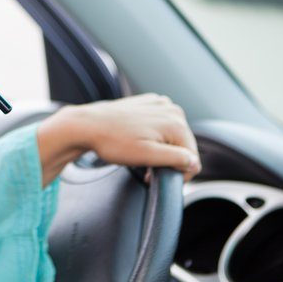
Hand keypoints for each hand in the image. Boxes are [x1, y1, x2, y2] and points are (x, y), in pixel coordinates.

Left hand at [62, 93, 201, 181]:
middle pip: (184, 146)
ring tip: (141, 155)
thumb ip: (175, 159)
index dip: (177, 174)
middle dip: (169, 161)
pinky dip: (155, 137)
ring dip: (162, 149)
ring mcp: (161, 104)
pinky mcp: (150, 103)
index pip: (192, 159)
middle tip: (146, 169)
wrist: (88, 125)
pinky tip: (139, 141)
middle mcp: (173, 110)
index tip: (156, 178)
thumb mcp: (147, 156)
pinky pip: (162, 125)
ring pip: (173, 136)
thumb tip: (194, 162)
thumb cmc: (113, 141)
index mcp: (176, 123)